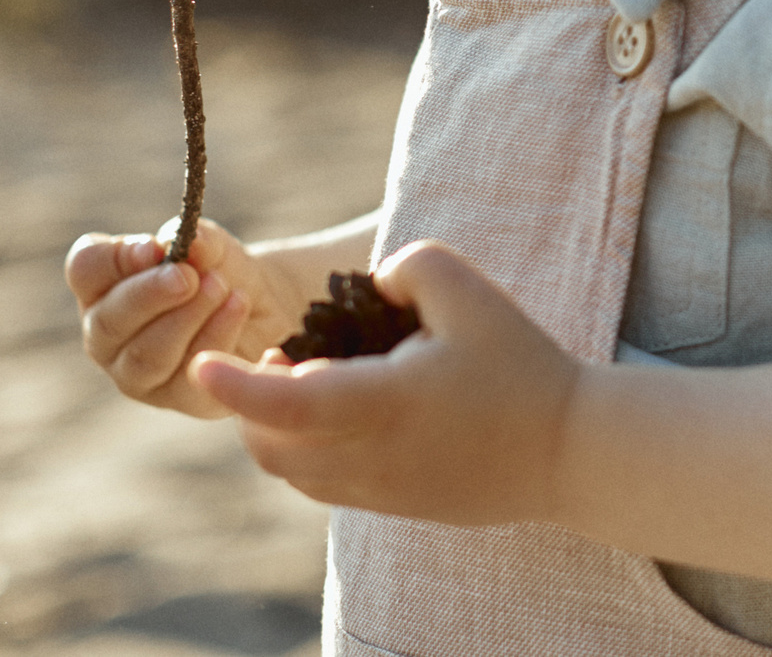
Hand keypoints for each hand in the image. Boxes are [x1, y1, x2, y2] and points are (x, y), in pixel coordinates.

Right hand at [67, 219, 301, 417]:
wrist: (254, 307)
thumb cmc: (215, 269)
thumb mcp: (212, 246)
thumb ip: (200, 241)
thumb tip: (193, 244)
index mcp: (102, 286)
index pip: (86, 269)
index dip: (115, 258)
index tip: (154, 249)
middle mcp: (108, 333)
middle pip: (109, 320)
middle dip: (150, 294)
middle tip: (188, 276)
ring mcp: (135, 372)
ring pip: (146, 354)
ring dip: (186, 318)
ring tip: (221, 287)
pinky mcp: (175, 396)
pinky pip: (187, 376)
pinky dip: (216, 337)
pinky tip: (238, 307)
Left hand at [191, 240, 578, 523]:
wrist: (568, 450)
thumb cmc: (520, 366)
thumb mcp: (471, 290)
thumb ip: (406, 267)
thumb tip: (367, 285)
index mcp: (384, 406)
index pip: (284, 406)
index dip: (233, 387)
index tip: (203, 365)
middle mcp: (370, 457)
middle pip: (269, 445)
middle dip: (250, 403)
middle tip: (278, 357)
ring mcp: (378, 490)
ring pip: (289, 470)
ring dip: (275, 427)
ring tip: (307, 379)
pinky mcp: (391, 504)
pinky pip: (320, 484)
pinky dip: (304, 449)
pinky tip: (340, 411)